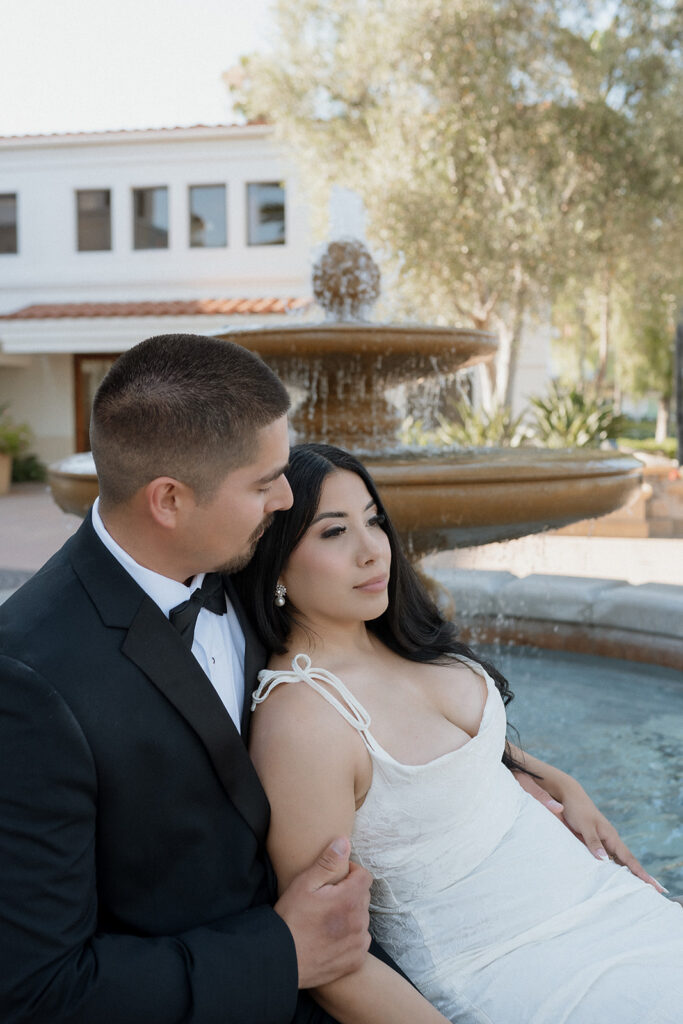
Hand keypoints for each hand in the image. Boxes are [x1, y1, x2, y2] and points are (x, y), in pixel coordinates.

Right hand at [274, 837, 371, 988]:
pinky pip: (360, 941)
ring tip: (326, 920)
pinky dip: (350, 937)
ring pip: (361, 919)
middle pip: (363, 897)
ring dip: (350, 915)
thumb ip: (328, 862)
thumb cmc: (290, 919)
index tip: (333, 879)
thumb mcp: (305, 884)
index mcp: (349, 899)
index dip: (350, 873)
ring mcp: (358, 943)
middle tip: (325, 900)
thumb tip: (345, 842)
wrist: (280, 959)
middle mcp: (359, 921)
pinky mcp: (355, 960)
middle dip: (349, 893)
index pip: (364, 876)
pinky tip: (330, 938)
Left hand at [515, 771, 666, 894]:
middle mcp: (610, 840)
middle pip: (627, 863)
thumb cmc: (578, 810)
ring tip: (636, 889)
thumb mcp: (585, 826)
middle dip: (639, 876)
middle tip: (655, 892)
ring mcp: (603, 842)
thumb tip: (604, 860)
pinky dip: (611, 868)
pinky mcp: (593, 842)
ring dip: (627, 874)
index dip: (641, 873)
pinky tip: (612, 877)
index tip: (654, 886)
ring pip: (617, 862)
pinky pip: (605, 858)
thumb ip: (593, 842)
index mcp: (611, 837)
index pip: (629, 859)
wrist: (569, 797)